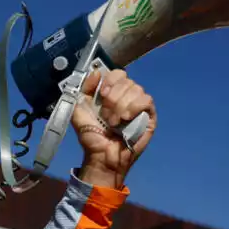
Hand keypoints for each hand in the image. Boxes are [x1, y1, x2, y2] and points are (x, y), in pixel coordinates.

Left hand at [72, 68, 156, 188]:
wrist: (101, 156)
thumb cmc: (91, 137)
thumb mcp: (79, 111)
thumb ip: (84, 90)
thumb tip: (96, 72)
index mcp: (111, 93)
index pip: (117, 73)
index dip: (110, 81)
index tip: (103, 94)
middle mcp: (126, 96)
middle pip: (126, 80)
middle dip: (113, 98)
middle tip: (106, 116)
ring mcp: (139, 105)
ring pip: (136, 89)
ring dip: (121, 106)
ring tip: (114, 123)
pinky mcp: (149, 115)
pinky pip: (146, 100)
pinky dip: (134, 107)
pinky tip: (126, 119)